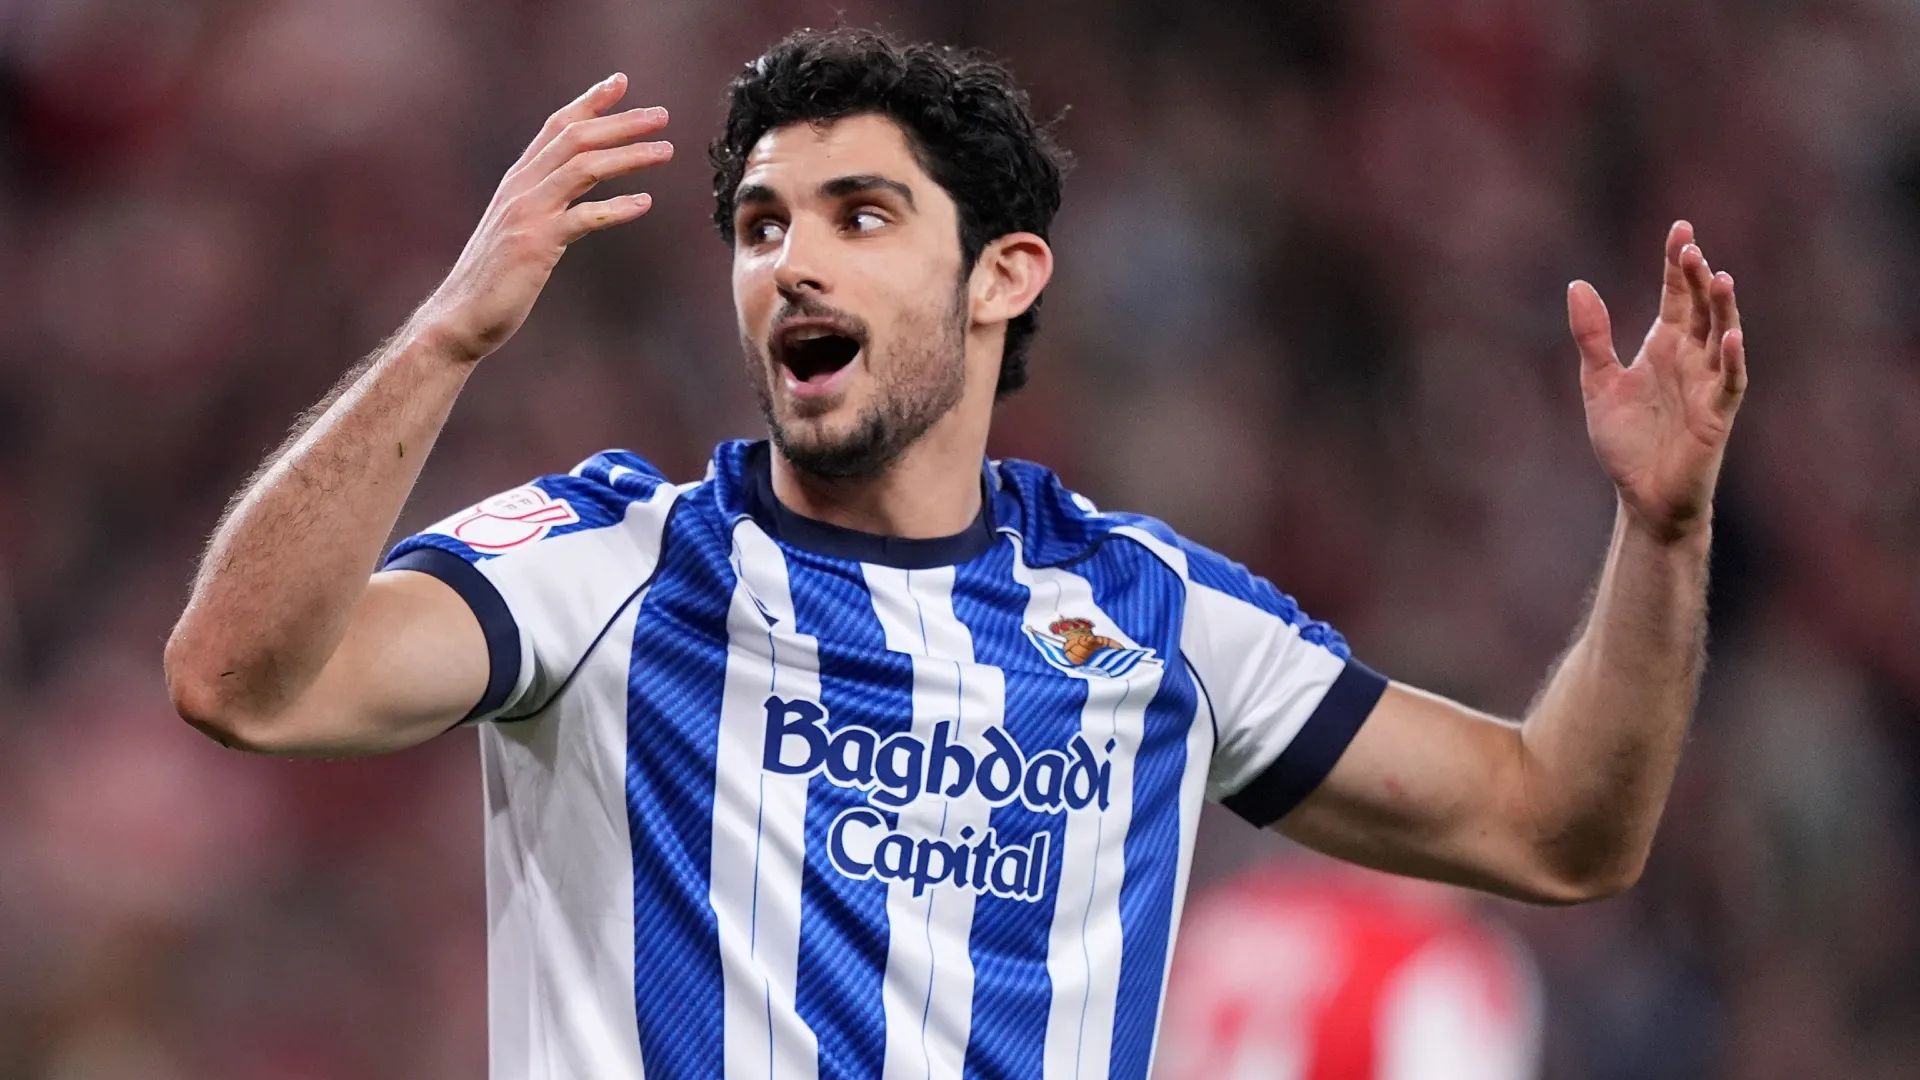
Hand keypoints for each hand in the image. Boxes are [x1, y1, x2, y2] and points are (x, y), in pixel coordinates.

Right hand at [415, 73, 672, 361]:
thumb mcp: (519, 228)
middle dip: (621, 122)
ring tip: (665, 151)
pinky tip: (645, 203)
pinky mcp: (536, 244)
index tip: (620, 82)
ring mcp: (527, 213)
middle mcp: (521, 187)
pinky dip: (617, 207)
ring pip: (584, 168)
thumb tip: (576, 188)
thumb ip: (544, 202)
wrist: (461, 316)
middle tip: (662, 115)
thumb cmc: (495, 277)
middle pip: (576, 138)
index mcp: (518, 180)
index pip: (556, 126)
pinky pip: (584, 217)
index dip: (589, 102)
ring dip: (628, 155)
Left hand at [1568, 221, 1746, 542]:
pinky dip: (1730, 360)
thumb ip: (1592, 335)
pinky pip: (1729, 382)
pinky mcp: (1716, 415)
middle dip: (1696, 277)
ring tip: (1718, 277)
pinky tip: (1728, 338)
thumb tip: (1577, 285)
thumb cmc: (1627, 442)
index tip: (1679, 228)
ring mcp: (1707, 384)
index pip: (1676, 296)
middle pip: (1700, 308)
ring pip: (1722, 337)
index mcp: (1664, 346)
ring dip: (1722, 309)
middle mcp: (1690, 359)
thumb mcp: (1599, 382)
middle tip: (1688, 246)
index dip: (1677, 264)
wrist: (1642, 495)